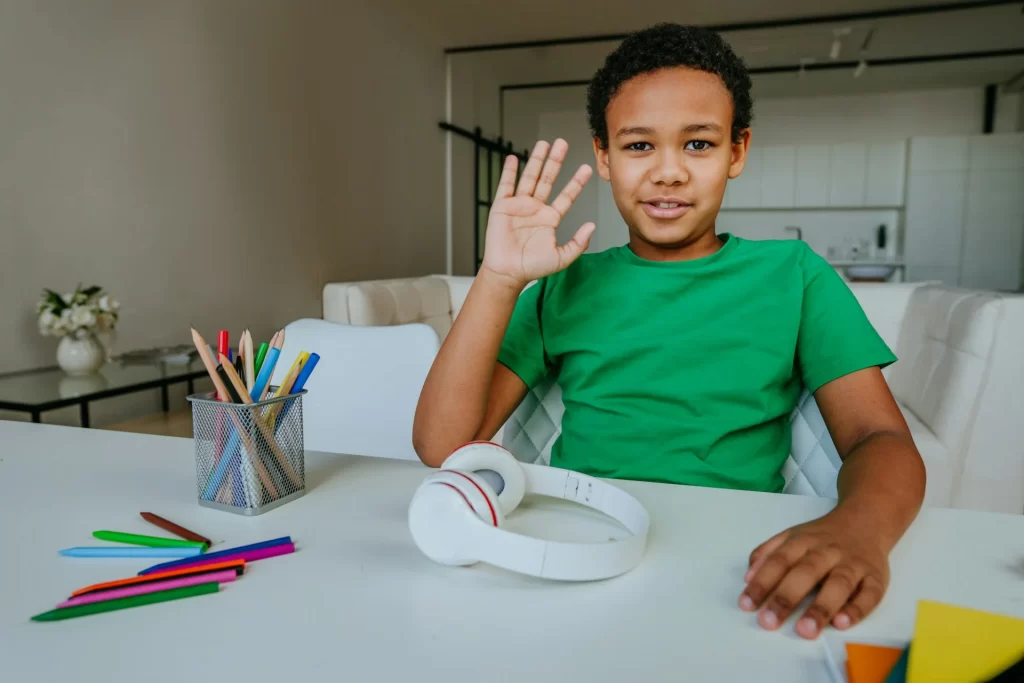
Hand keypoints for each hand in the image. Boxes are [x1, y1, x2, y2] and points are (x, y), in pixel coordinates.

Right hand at [480, 139, 595, 287]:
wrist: (508, 272)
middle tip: (563, 143)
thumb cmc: (533, 267)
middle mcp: (536, 208)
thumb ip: (578, 243)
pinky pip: (506, 186)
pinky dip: (509, 172)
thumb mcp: (562, 257)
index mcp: (550, 218)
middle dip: (556, 161)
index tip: (586, 168)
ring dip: (536, 160)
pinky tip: (514, 158)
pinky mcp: (502, 207)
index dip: (576, 183)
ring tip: (544, 143)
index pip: (566, 196)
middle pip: (548, 179)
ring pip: (530, 177)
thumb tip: (592, 226)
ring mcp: (519, 205)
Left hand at [738, 511, 890, 639]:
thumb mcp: (791, 536)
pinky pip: (870, 594)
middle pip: (806, 572)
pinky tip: (841, 623)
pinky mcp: (876, 578)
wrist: (866, 521)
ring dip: (821, 607)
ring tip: (805, 630)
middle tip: (768, 622)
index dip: (762, 582)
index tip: (747, 605)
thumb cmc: (822, 537)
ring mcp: (854, 564)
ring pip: (839, 584)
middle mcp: (828, 552)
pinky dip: (857, 609)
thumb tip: (748, 577)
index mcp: (803, 541)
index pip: (779, 561)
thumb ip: (768, 554)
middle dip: (786, 597)